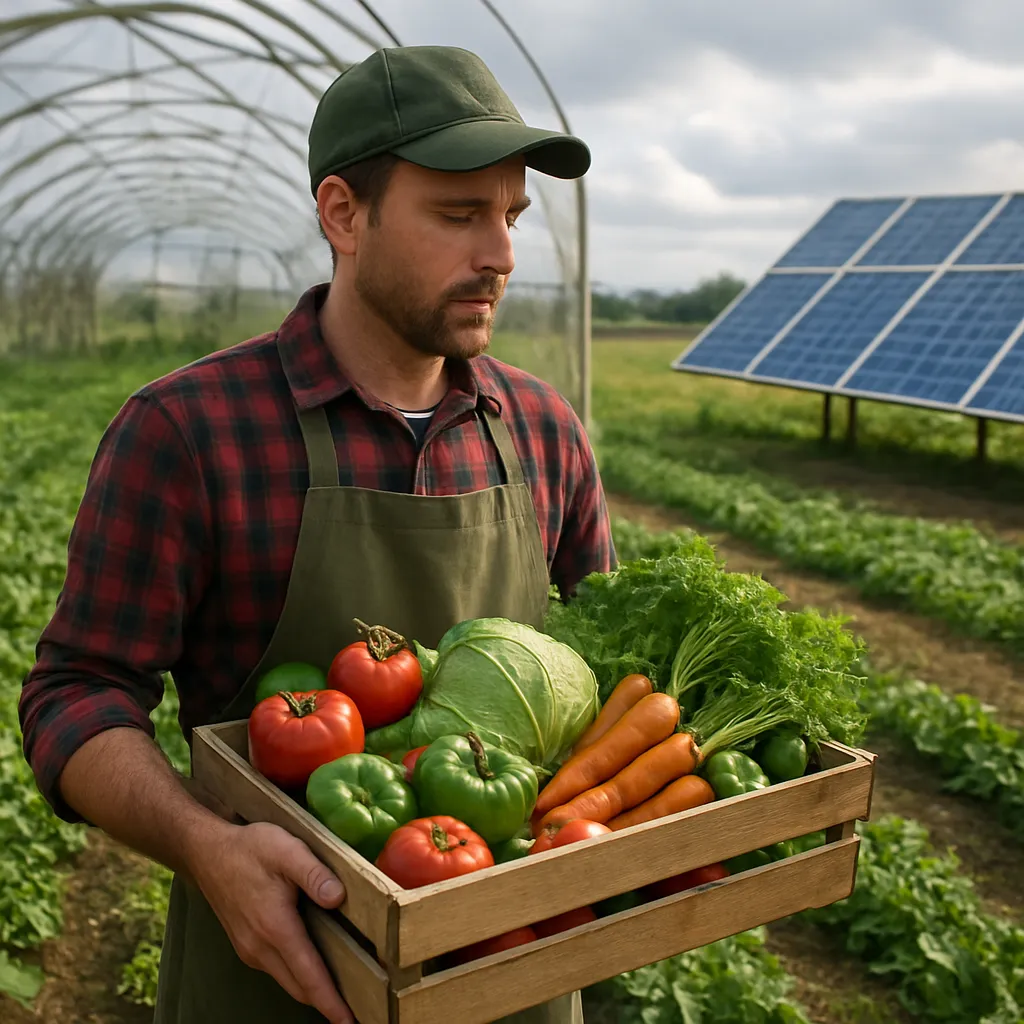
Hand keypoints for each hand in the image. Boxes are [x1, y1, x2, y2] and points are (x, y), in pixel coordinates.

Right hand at [188, 820, 354, 1023]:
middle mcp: (260, 947)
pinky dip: (298, 977)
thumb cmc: (250, 849)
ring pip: (287, 980)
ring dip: (312, 991)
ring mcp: (251, 949)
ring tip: (342, 994)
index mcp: (275, 928)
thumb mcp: (288, 850)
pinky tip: (314, 968)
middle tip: (355, 1011)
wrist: (208, 853)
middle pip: (299, 987)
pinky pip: (277, 970)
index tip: (349, 1021)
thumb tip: (338, 898)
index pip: (309, 975)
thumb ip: (315, 874)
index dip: (330, 1001)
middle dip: (326, 1003)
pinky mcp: (247, 945)